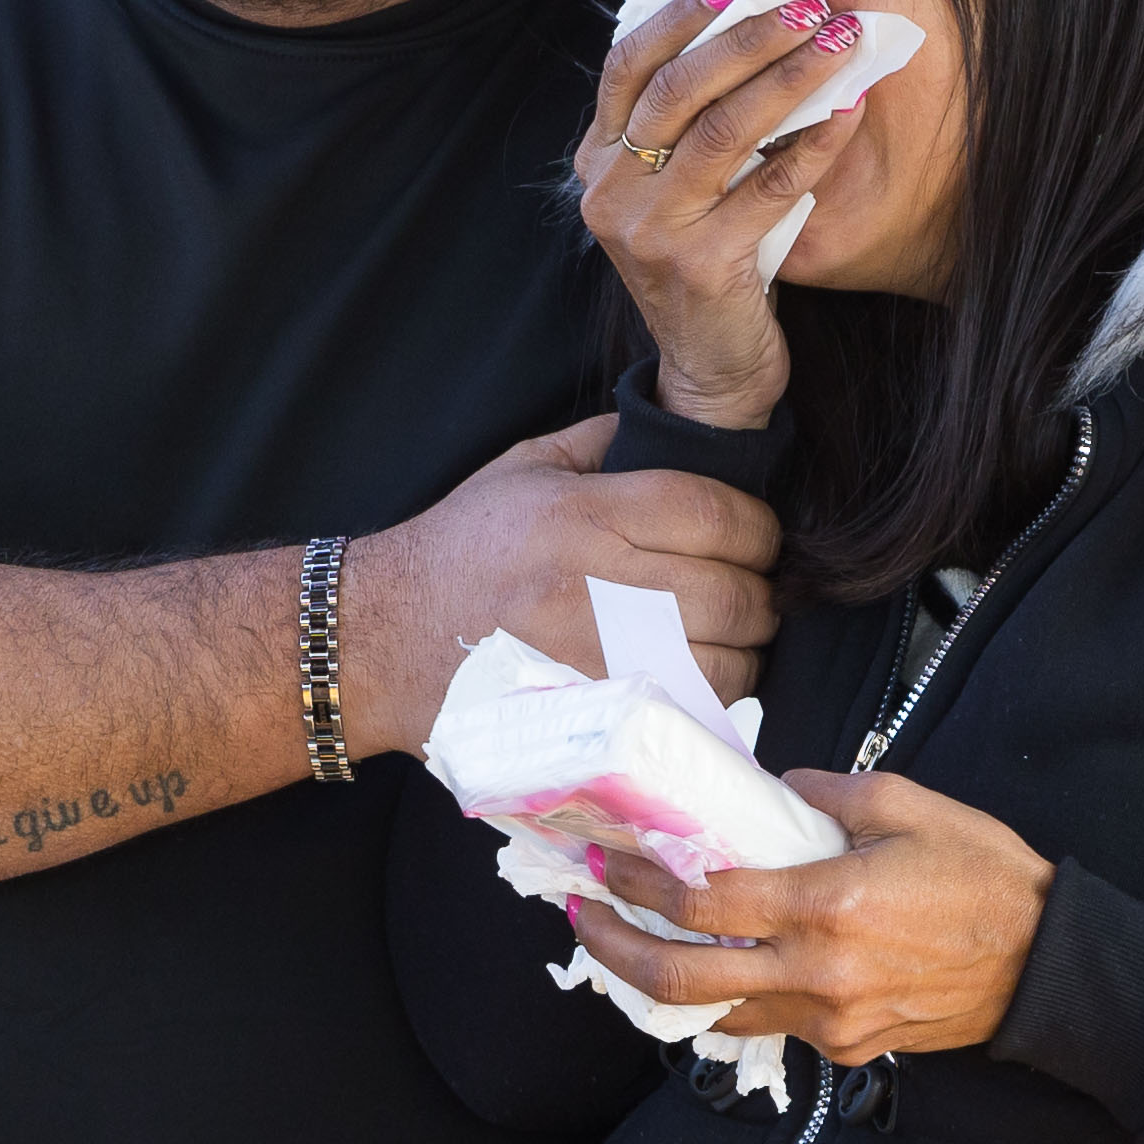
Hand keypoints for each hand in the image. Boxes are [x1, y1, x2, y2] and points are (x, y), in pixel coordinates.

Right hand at [349, 418, 782, 742]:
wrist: (381, 639)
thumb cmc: (460, 549)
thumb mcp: (524, 468)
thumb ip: (607, 441)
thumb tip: (688, 425)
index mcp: (581, 515)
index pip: (711, 512)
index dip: (758, 527)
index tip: (759, 535)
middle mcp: (591, 587)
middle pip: (731, 591)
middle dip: (761, 591)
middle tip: (754, 587)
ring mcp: (594, 662)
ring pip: (722, 659)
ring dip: (746, 648)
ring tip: (731, 635)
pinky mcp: (591, 718)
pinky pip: (688, 710)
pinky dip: (713, 695)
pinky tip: (700, 675)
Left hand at [562, 765, 1050, 1060]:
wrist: (1046, 965)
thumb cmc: (985, 877)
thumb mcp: (909, 805)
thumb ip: (825, 792)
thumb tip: (768, 787)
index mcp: (828, 905)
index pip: (703, 899)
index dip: (641, 880)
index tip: (607, 860)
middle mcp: (818, 972)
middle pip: (682, 980)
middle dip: (617, 949)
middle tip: (586, 917)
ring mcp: (830, 1020)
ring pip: (717, 1013)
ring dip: (665, 983)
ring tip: (635, 945)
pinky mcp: (846, 1047)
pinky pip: (771, 1023)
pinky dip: (734, 996)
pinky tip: (720, 967)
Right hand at [575, 0, 865, 427]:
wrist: (711, 369)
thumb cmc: (707, 261)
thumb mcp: (677, 189)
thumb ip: (689, 123)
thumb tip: (755, 23)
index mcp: (598, 160)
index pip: (627, 65)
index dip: (683, 17)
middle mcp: (611, 190)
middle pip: (679, 87)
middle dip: (751, 35)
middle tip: (811, 4)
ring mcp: (650, 230)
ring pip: (723, 129)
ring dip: (790, 76)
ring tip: (841, 42)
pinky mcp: (700, 264)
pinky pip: (770, 186)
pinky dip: (815, 143)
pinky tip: (850, 111)